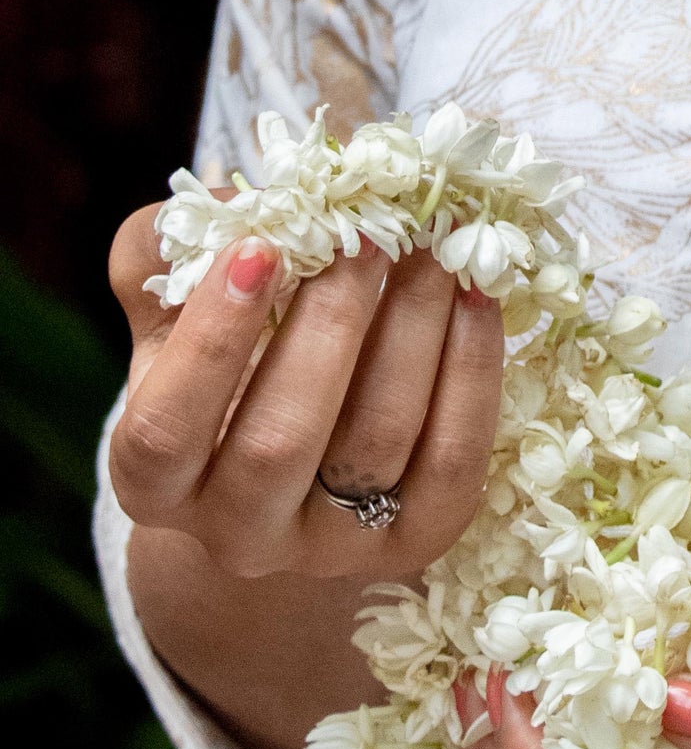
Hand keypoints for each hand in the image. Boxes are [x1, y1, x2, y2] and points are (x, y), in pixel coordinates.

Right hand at [106, 203, 502, 582]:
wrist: (297, 463)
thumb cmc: (230, 362)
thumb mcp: (176, 316)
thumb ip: (167, 255)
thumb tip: (232, 199)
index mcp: (154, 483)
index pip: (166, 431)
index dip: (210, 342)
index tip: (259, 249)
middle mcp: (236, 533)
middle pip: (281, 440)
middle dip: (332, 321)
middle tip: (371, 231)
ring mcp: (329, 548)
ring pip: (376, 440)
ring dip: (413, 329)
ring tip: (436, 248)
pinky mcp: (414, 542)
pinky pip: (452, 461)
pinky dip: (470, 372)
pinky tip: (478, 299)